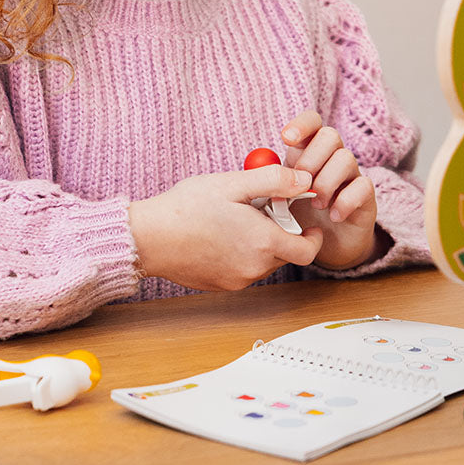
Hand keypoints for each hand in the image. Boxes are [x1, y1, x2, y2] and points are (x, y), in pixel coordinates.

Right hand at [128, 167, 322, 290]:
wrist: (149, 237)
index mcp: (263, 243)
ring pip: (264, 262)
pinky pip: (243, 270)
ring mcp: (236, 280)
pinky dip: (242, 254)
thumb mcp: (233, 183)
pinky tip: (221, 234)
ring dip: (261, 243)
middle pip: (286, 254)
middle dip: (283, 233)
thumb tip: (305, 179)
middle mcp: (254, 268)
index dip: (314, 238)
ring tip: (236, 219)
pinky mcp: (220, 285)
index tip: (310, 223)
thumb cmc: (188, 207)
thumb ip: (274, 180)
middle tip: (262, 209)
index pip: (308, 251)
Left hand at [281, 111, 380, 269]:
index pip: (312, 122)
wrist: (326, 245)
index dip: (302, 125)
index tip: (287, 139)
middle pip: (330, 135)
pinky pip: (364, 186)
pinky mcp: (366, 196)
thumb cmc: (299, 215)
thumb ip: (271, 181)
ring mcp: (351, 175)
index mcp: (309, 151)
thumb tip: (261, 171)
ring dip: (326, 182)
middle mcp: (332, 158)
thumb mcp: (280, 196)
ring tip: (316, 204)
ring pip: (346, 158)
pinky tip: (334, 216)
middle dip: (312, 158)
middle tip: (301, 185)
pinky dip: (346, 201)